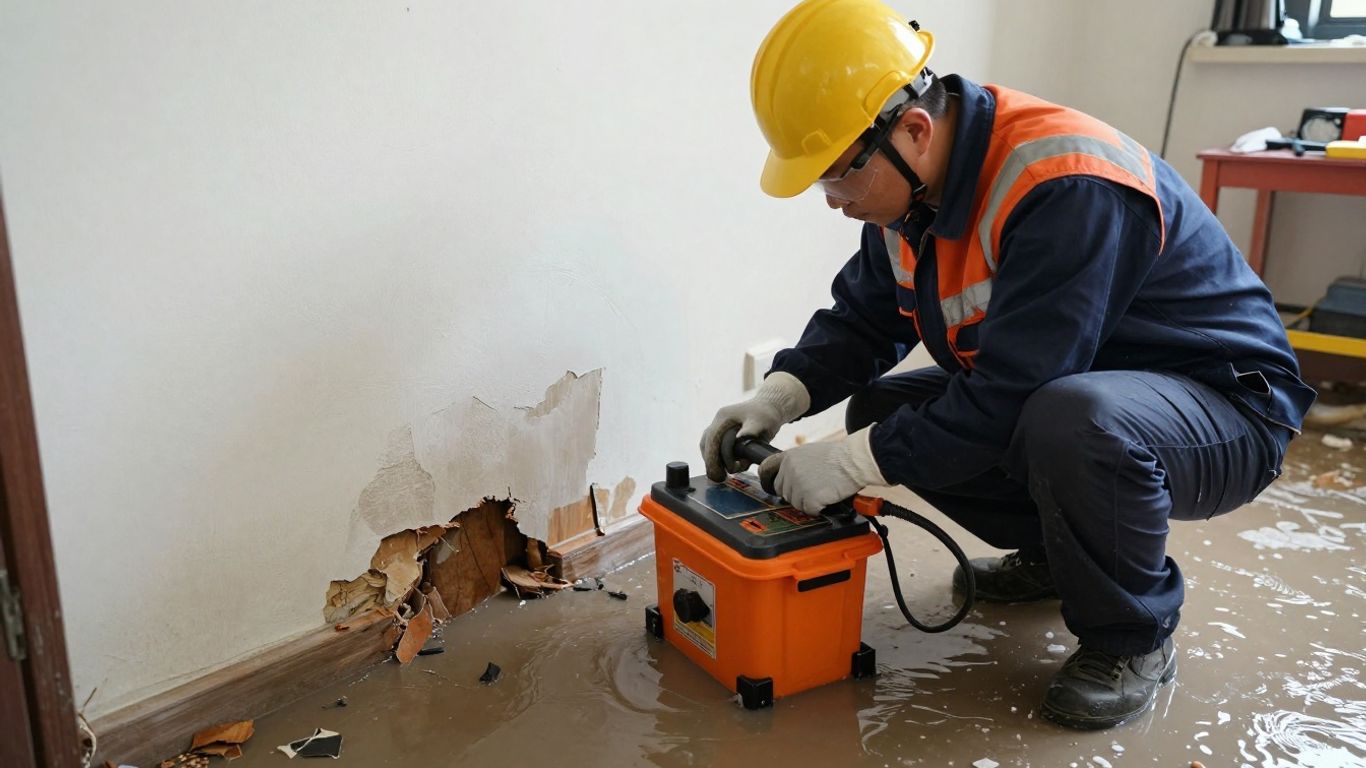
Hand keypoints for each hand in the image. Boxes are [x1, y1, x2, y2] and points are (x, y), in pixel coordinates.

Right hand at [700, 372, 809, 481]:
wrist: (770, 408)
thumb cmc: (766, 414)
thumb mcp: (761, 421)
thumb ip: (751, 429)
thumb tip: (740, 439)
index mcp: (724, 416)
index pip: (711, 438)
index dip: (711, 456)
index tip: (716, 471)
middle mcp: (718, 422)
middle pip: (706, 444)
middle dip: (711, 462)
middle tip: (719, 477)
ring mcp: (719, 428)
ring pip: (708, 447)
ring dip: (713, 461)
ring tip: (722, 474)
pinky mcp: (723, 434)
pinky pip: (715, 448)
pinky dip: (718, 458)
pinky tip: (727, 467)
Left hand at [757, 427, 886, 513]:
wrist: (854, 460)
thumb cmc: (839, 456)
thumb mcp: (810, 452)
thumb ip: (797, 463)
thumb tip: (791, 476)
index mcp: (788, 457)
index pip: (771, 474)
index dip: (777, 483)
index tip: (780, 488)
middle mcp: (789, 470)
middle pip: (784, 492)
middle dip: (797, 495)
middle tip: (813, 491)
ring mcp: (798, 484)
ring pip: (796, 503)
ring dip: (809, 502)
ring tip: (824, 492)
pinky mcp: (809, 497)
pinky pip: (809, 510)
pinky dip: (818, 508)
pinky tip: (827, 498)